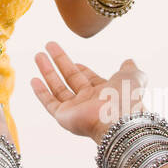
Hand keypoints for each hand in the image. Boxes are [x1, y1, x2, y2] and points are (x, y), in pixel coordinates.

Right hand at [30, 41, 146, 142]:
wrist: (117, 121)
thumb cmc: (127, 99)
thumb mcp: (133, 78)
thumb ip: (131, 70)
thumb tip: (129, 61)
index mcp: (104, 92)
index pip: (88, 77)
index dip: (80, 68)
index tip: (73, 60)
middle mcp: (88, 100)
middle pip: (70, 78)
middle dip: (59, 62)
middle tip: (48, 46)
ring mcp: (75, 109)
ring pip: (57, 87)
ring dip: (47, 71)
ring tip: (38, 55)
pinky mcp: (63, 117)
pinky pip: (49, 103)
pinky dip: (41, 92)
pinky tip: (33, 79)